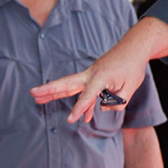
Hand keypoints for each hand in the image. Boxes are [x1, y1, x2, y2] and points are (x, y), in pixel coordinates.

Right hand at [30, 17, 167, 122]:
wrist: (134, 48)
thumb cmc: (132, 67)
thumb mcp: (130, 88)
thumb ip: (116, 103)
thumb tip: (103, 107)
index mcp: (101, 77)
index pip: (88, 95)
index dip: (79, 108)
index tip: (70, 119)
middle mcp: (91, 74)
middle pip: (66, 83)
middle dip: (49, 89)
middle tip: (33, 94)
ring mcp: (90, 74)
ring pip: (69, 85)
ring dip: (53, 92)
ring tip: (36, 99)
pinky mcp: (93, 77)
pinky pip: (83, 91)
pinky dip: (82, 102)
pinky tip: (81, 116)